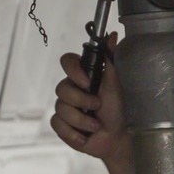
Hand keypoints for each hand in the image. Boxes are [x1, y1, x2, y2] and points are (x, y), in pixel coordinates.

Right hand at [51, 35, 127, 162]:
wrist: (115, 138)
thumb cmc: (117, 111)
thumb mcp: (115, 86)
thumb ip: (110, 60)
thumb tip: (112, 35)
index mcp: (83, 76)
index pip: (67, 61)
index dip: (73, 71)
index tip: (86, 82)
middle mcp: (71, 89)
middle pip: (61, 88)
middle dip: (81, 101)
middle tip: (97, 106)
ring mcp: (64, 107)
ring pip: (60, 108)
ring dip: (82, 120)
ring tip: (96, 126)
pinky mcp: (60, 124)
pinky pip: (57, 124)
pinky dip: (73, 133)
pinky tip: (85, 136)